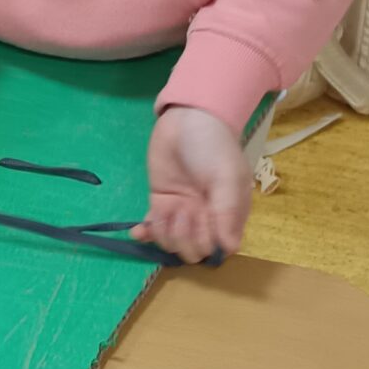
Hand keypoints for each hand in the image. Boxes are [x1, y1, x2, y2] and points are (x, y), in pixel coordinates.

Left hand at [137, 105, 251, 263]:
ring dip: (166, 232)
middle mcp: (206, 218)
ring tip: (168, 208)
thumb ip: (227, 212)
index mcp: (228, 215)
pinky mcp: (161, 203)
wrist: (188, 117)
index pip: (219, 249)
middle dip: (184, 238)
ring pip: (171, 244)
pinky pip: (153, 229)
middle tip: (183, 209)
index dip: (206, 243)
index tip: (201, 221)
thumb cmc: (214, 146)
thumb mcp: (227, 177)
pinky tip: (139, 230)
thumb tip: (229, 249)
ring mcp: (182, 212)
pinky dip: (146, 234)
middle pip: (193, 251)